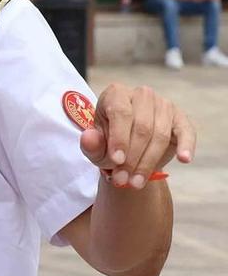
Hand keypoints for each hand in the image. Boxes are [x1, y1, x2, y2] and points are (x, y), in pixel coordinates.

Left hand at [81, 83, 196, 188]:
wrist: (129, 147)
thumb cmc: (109, 142)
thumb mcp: (96, 146)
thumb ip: (91, 143)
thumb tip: (89, 137)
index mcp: (116, 93)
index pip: (120, 113)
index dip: (119, 138)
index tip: (116, 161)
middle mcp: (141, 94)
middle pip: (141, 127)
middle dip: (132, 158)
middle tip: (122, 180)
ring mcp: (164, 105)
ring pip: (159, 134)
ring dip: (148, 162)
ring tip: (136, 182)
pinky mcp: (181, 119)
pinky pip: (186, 132)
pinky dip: (186, 146)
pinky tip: (184, 159)